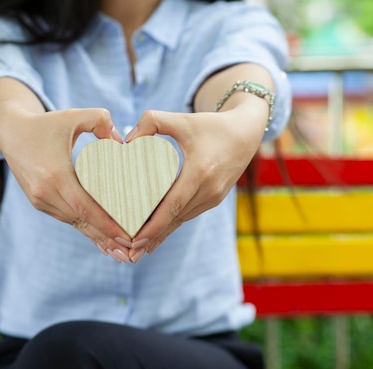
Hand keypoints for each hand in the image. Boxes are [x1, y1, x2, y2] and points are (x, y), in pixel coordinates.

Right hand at [0, 103, 132, 261]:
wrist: (10, 131)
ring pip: (74, 223)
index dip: (107, 225)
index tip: (128, 236)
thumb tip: (122, 141)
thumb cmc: (46, 123)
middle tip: (131, 254)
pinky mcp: (39, 202)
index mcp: (54, 175)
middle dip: (106, 239)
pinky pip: (66, 218)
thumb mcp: (75, 115)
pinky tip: (101, 240)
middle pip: (81, 221)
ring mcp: (40, 200)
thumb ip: (102, 120)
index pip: (85, 207)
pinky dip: (85, 229)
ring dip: (96, 238)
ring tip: (121, 251)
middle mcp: (45, 193)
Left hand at [124, 101, 266, 261]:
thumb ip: (151, 121)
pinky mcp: (214, 199)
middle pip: (175, 219)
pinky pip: (188, 215)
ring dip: (160, 235)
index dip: (154, 225)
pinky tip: (155, 237)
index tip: (135, 239)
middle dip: (151, 237)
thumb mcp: (180, 118)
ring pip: (181, 220)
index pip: (173, 204)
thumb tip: (126, 142)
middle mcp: (208, 189)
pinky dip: (171, 225)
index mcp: (199, 171)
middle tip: (127, 253)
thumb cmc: (210, 124)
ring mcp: (213, 197)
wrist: (246, 132)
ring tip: (136, 250)